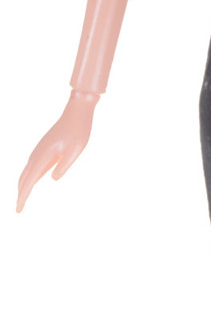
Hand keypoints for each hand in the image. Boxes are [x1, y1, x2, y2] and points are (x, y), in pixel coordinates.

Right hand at [17, 91, 99, 211]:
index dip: (23, 197)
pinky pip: (32, 166)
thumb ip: (64, 165)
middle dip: (20, 194)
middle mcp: (37, 154)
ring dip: (22, 186)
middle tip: (18, 210)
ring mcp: (39, 151)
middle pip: (23, 179)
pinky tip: (30, 183)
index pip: (29, 182)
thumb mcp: (75, 151)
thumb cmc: (78, 132)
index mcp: (43, 156)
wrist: (76, 114)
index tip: (18, 210)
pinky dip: (28, 177)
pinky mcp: (43, 149)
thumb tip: (53, 179)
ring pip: (26, 172)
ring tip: (22, 200)